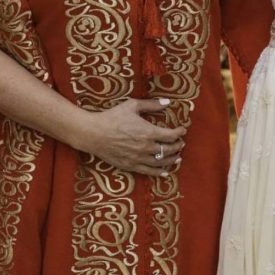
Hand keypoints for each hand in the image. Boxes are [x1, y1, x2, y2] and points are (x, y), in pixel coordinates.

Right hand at [72, 98, 186, 176]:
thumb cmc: (112, 117)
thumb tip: (168, 102)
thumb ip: (151, 104)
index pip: (171, 135)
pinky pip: (148, 171)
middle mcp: (146, 148)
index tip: (182, 130)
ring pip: (161, 162)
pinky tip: (165, 172)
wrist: (92, 133)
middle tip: (181, 143)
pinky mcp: (129, 165)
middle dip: (178, 146)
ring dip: (171, 160)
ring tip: (177, 157)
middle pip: (169, 150)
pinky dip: (159, 172)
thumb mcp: (132, 106)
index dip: (179, 132)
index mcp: (149, 132)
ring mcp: (138, 158)